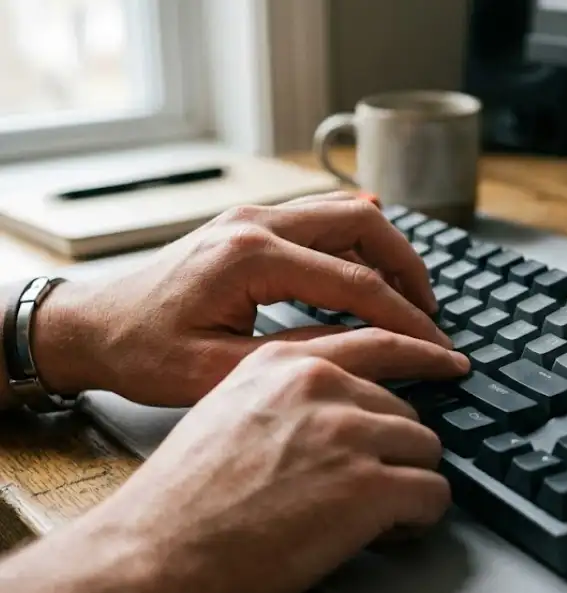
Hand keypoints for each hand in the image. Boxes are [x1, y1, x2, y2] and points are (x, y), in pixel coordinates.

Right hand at [0, 336, 464, 592]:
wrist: (152, 554)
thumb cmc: (183, 497)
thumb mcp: (231, 410)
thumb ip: (291, 394)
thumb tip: (343, 405)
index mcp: (285, 363)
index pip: (378, 343)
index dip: (422, 355)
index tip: (447, 363)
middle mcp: (320, 386)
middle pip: (404, 407)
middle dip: (392, 447)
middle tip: (368, 480)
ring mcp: (347, 433)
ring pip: (425, 448)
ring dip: (406, 480)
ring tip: (370, 511)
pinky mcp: (368, 486)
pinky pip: (432, 493)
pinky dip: (419, 515)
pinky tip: (388, 529)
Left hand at [32, 192, 452, 405]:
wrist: (94, 325)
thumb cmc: (144, 352)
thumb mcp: (222, 369)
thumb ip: (302, 352)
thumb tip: (372, 346)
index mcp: (250, 257)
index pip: (355, 282)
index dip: (405, 318)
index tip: (437, 346)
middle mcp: (256, 223)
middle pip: (363, 223)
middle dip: (408, 268)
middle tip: (431, 313)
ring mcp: (253, 216)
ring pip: (347, 213)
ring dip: (386, 251)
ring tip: (409, 297)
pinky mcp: (251, 224)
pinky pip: (323, 218)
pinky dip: (357, 243)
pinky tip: (370, 272)